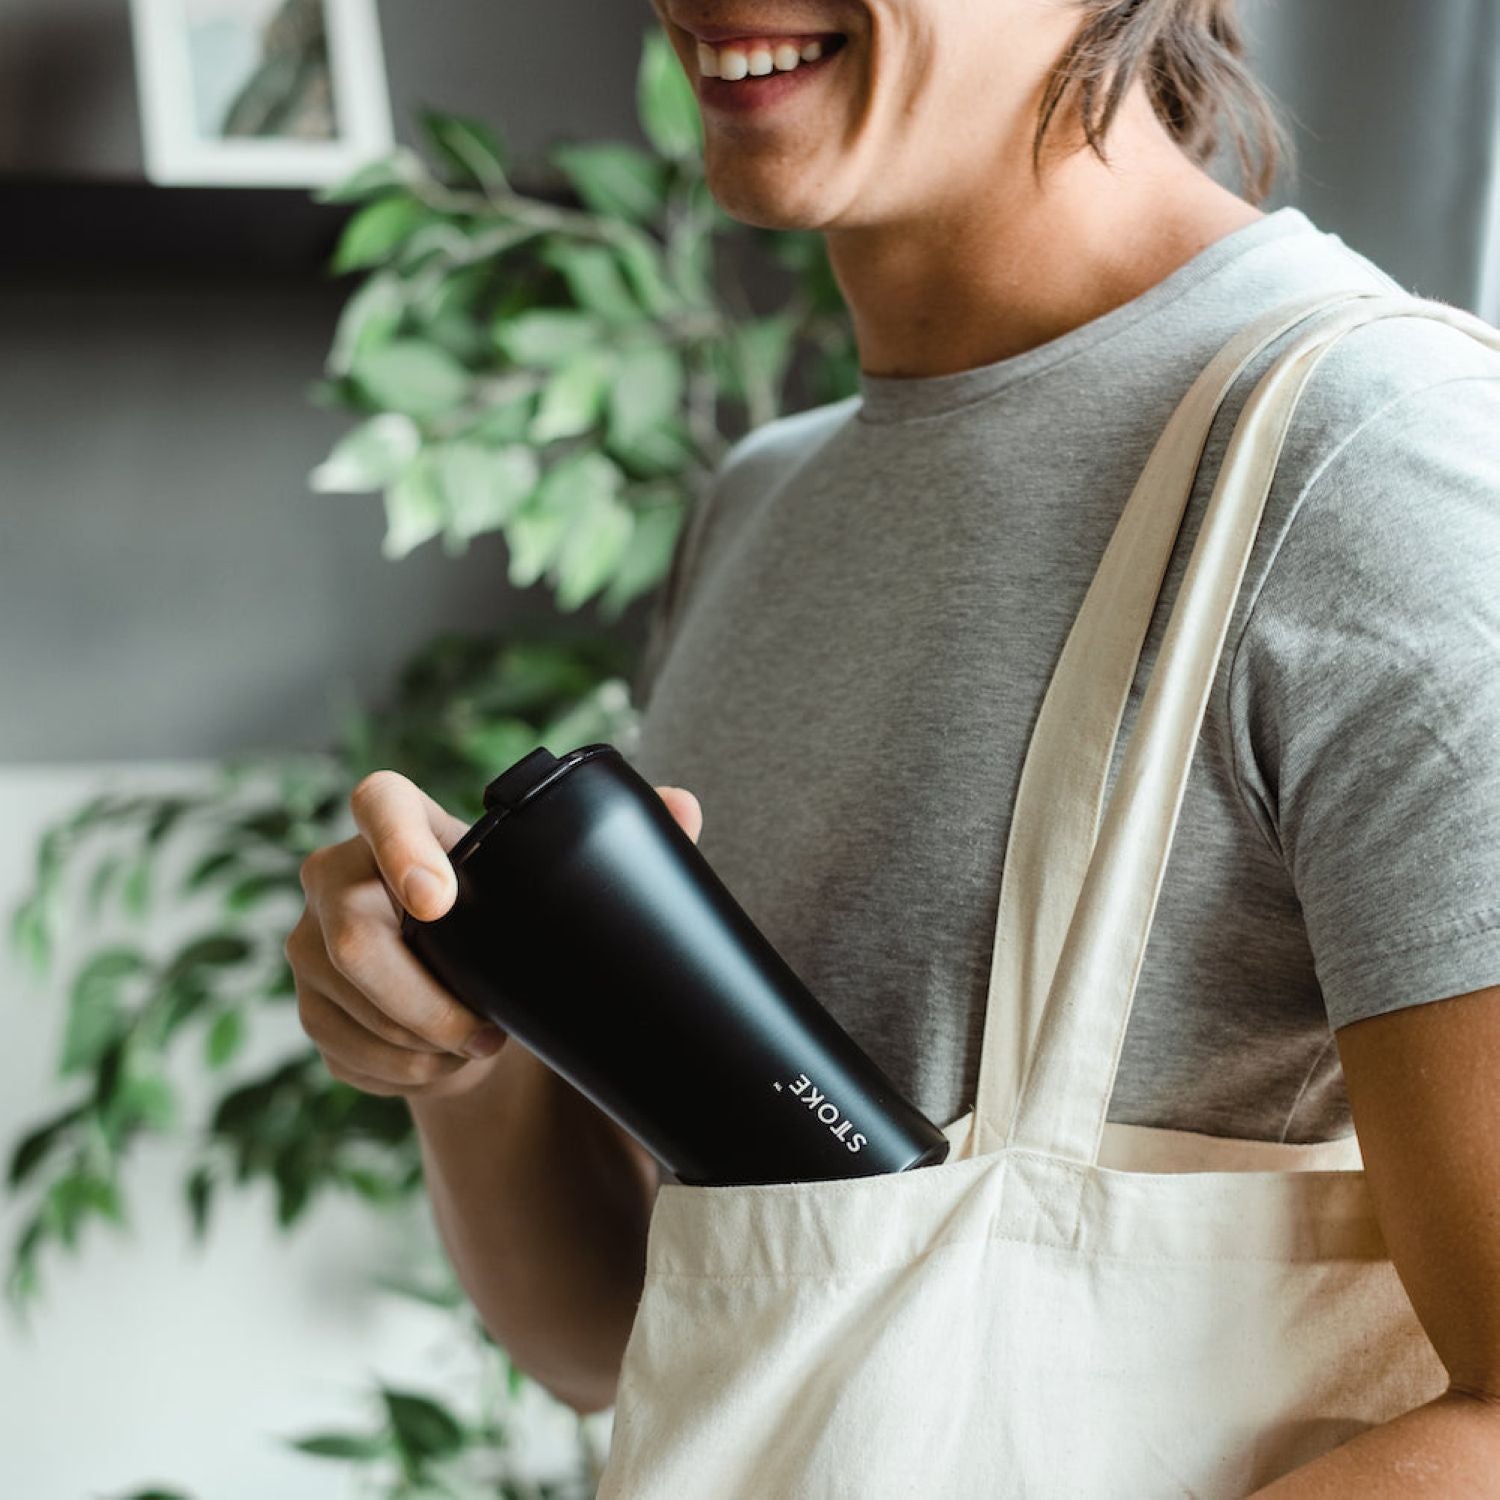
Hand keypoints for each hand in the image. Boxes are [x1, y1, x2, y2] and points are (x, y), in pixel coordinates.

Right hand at [285, 769, 702, 1100]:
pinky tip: (436, 1069)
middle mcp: (339, 874)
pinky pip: (342, 1048)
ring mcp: (312, 943)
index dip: (397, 847)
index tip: (442, 903)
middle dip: (426, 999)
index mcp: (403, 825)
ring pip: (346, 1001)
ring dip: (418, 1042)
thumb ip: (619, 844)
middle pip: (351, 934)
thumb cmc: (519, 935)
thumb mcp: (560, 892)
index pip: (376, 801)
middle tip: (489, 1031)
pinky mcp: (310, 1006)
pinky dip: (400, 1072)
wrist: (479, 1016)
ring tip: (474, 1047)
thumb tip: (685, 805)